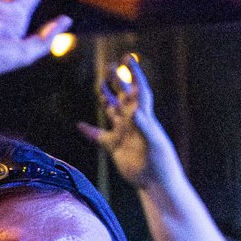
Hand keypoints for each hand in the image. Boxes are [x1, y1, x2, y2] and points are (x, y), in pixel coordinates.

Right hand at [76, 54, 179, 191]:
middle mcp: (133, 122)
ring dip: (106, 99)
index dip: (134, 73)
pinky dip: (89, 131)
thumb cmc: (161, 163)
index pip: (138, 90)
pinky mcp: (115, 146)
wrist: (156, 182)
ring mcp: (123, 133)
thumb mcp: (155, 144)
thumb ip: (145, 126)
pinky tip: (79, 125)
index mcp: (144, 117)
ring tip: (99, 86)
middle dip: (117, 81)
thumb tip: (135, 111)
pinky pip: (99, 136)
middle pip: (123, 96)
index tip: (128, 58)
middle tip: (109, 66)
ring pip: (112, 111)